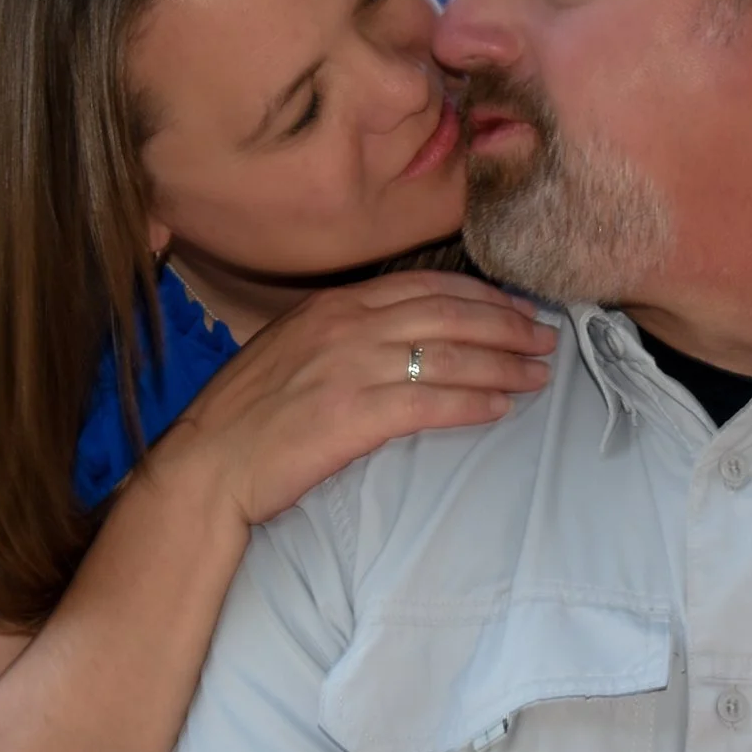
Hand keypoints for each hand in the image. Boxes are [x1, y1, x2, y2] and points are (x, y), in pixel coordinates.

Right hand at [154, 271, 555, 524]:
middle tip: (546, 337)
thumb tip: (397, 336)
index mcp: (333, 306)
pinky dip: (472, 402)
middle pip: (449, 313)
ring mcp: (350, 368)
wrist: (205, 465)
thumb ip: (343, 334)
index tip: (516, 307)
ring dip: (503, 363)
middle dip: (507, 323)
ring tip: (538, 374)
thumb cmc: (245, 417)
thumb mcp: (291, 350)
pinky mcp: (354, 416)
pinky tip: (499, 407)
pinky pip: (430, 402)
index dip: (480, 295)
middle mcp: (346, 326)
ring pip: (449, 354)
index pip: (425, 286)